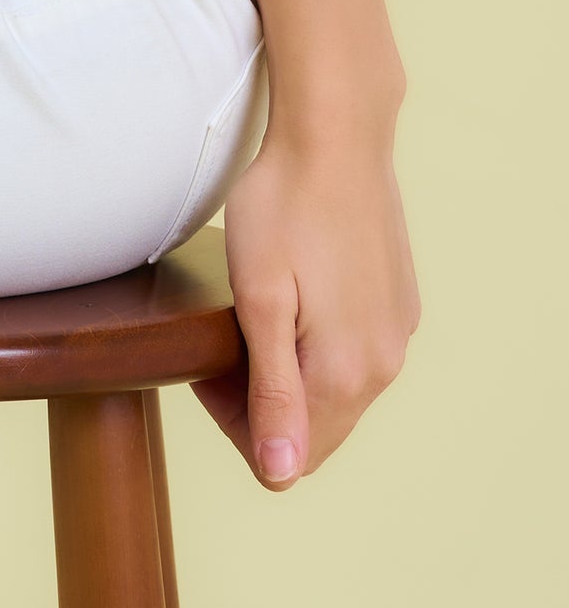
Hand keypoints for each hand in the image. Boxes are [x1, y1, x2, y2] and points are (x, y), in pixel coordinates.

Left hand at [195, 118, 419, 486]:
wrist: (337, 134)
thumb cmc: (284, 205)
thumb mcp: (260, 298)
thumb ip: (273, 393)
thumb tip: (280, 473)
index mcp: (345, 374)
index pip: (286, 457)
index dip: (237, 423)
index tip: (209, 361)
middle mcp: (383, 366)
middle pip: (315, 431)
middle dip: (263, 403)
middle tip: (225, 334)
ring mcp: (396, 335)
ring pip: (336, 394)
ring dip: (292, 374)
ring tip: (255, 311)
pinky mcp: (399, 307)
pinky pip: (356, 356)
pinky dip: (320, 345)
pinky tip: (296, 295)